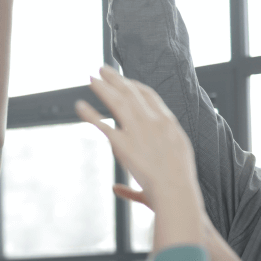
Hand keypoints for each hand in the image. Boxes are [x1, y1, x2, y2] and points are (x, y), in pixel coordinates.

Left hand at [75, 66, 197, 210]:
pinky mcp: (123, 144)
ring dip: (102, 88)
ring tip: (90, 78)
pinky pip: (102, 125)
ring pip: (116, 102)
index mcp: (168, 122)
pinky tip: (79, 106)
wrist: (177, 191)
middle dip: (116, 79)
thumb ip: (160, 154)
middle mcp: (152, 121)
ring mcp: (137, 131)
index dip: (135, 85)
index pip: (149, 95)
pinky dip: (90, 114)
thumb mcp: (177, 159)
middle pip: (131, 93)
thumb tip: (150, 158)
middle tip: (103, 69)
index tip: (124, 80)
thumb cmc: (180, 182)